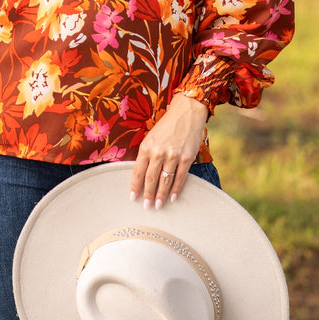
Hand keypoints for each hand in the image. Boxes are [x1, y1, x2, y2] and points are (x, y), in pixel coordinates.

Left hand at [130, 95, 208, 209]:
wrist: (186, 113)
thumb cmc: (167, 125)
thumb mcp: (151, 136)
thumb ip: (146, 153)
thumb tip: (141, 173)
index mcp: (146, 146)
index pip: (138, 171)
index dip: (135, 186)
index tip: (132, 197)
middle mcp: (158, 152)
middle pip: (150, 179)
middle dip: (147, 195)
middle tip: (146, 206)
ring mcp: (173, 156)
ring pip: (164, 180)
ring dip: (161, 195)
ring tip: (158, 205)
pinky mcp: (186, 157)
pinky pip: (180, 177)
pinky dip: (175, 189)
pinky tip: (172, 197)